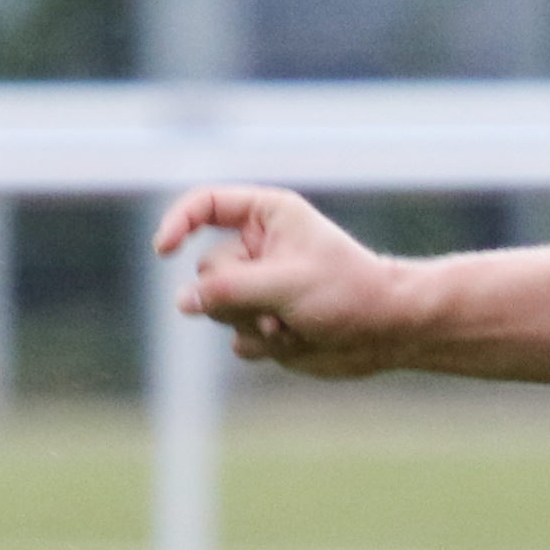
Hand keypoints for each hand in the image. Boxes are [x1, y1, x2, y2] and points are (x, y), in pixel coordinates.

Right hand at [152, 182, 426, 375]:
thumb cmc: (347, 292)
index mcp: (267, 215)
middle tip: (277, 308)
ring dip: (252, 323)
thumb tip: (182, 301)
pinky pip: (236, 339)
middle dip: (236, 296)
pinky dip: (263, 345)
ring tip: (293, 324)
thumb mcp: (284, 285)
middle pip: (208, 271)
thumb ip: (228, 290)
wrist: (386, 333)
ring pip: (217, 309)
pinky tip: (296, 339)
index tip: (164, 250)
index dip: (178, 223)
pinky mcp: (263, 322)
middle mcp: (258, 248)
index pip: (205, 205)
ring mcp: (259, 287)